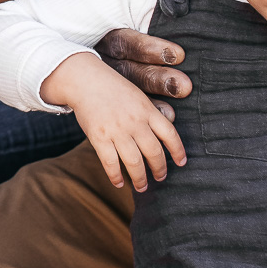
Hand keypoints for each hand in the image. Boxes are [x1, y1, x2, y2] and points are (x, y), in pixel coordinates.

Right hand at [45, 52, 185, 190]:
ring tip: (142, 187)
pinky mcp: (99, 137)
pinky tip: (119, 184)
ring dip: (140, 179)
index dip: (178, 150)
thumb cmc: (112, 89)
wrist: (85, 80)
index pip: (170, 134)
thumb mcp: (137, 96)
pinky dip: (116, 177)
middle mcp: (135, 122)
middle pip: (154, 152)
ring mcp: (117, 130)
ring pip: (134, 162)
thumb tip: (163, 137)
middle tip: (160, 178)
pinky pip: (111, 163)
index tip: (181, 163)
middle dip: (160, 169)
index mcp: (147, 110)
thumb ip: (150, 115)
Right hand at [87, 0, 188, 117]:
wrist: (47, 25)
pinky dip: (143, 115)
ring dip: (151, 100)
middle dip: (155, 76)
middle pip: (126, 68)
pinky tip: (165, 123)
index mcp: (100, 26)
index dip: (151, 46)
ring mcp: (98, 74)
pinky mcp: (105, 91)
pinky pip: (123, 106)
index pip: (126, 38)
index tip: (180, 52)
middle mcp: (96, 52)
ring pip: (124, 91)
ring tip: (178, 110)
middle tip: (186, 84)